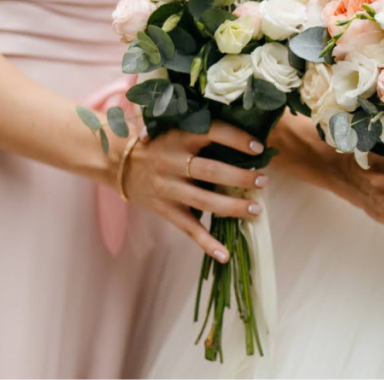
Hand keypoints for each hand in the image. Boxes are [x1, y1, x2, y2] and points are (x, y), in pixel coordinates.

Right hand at [122, 122, 267, 261]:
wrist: (120, 163)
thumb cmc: (160, 142)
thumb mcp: (176, 128)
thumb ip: (203, 130)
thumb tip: (247, 133)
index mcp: (180, 137)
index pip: (213, 133)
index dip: (237, 139)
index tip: (259, 147)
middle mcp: (173, 163)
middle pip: (212, 171)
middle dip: (241, 177)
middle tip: (263, 180)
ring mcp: (168, 189)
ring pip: (205, 201)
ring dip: (233, 207)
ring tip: (257, 210)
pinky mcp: (166, 210)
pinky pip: (189, 229)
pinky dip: (207, 243)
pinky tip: (225, 255)